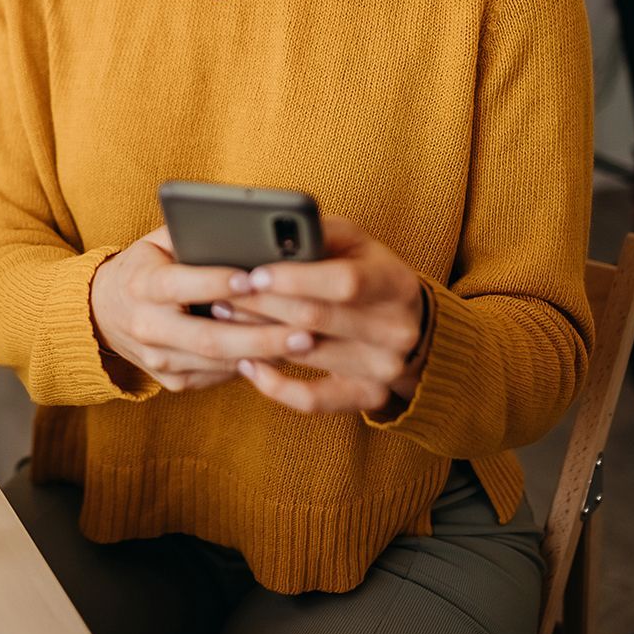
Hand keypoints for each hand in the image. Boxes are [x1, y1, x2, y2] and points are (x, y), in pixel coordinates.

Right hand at [90, 226, 314, 391]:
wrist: (105, 312)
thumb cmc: (147, 266)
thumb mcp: (158, 242)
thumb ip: (193, 235)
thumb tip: (245, 227)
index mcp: (142, 285)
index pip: (180, 286)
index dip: (217, 284)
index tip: (254, 280)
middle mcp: (146, 326)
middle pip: (207, 338)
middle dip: (259, 336)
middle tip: (304, 331)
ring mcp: (158, 360)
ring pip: (217, 362)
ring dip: (264, 355)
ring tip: (305, 342)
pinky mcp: (172, 380)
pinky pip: (217, 375)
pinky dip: (251, 366)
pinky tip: (282, 355)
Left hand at [217, 216, 430, 415]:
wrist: (410, 322)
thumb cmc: (366, 270)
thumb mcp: (353, 242)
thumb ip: (316, 234)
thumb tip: (268, 234)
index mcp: (394, 283)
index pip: (343, 282)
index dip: (294, 279)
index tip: (253, 275)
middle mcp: (396, 330)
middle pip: (316, 319)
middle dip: (261, 305)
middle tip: (224, 294)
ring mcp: (383, 367)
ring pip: (307, 355)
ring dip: (256, 337)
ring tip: (224, 318)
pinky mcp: (368, 396)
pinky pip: (314, 399)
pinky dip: (276, 386)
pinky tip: (249, 365)